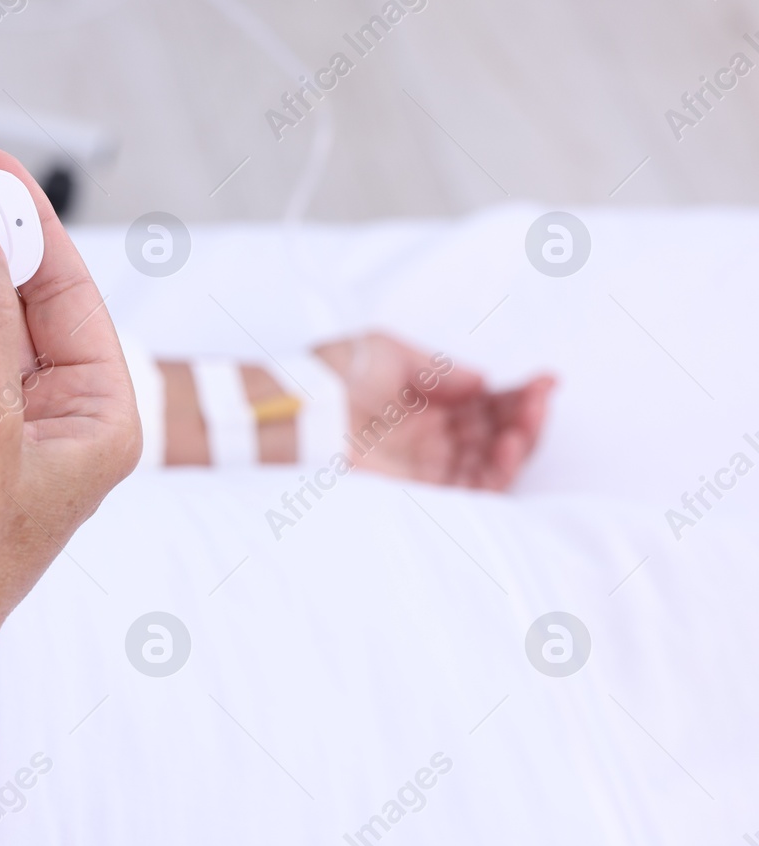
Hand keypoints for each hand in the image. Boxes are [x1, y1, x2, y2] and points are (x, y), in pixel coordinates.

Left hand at [314, 333, 554, 489]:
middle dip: (526, 415)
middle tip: (542, 395)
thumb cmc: (331, 375)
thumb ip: (439, 367)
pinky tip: (510, 442)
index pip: (484, 406)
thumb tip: (482, 380)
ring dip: (521, 441)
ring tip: (530, 419)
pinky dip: (500, 471)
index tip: (546, 379)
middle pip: (495, 435)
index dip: (518, 394)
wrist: (299, 407)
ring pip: (493, 464)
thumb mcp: (388, 352)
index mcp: (422, 409)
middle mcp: (428, 441)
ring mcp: (425, 469)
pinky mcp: (420, 494)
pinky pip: (474, 491)